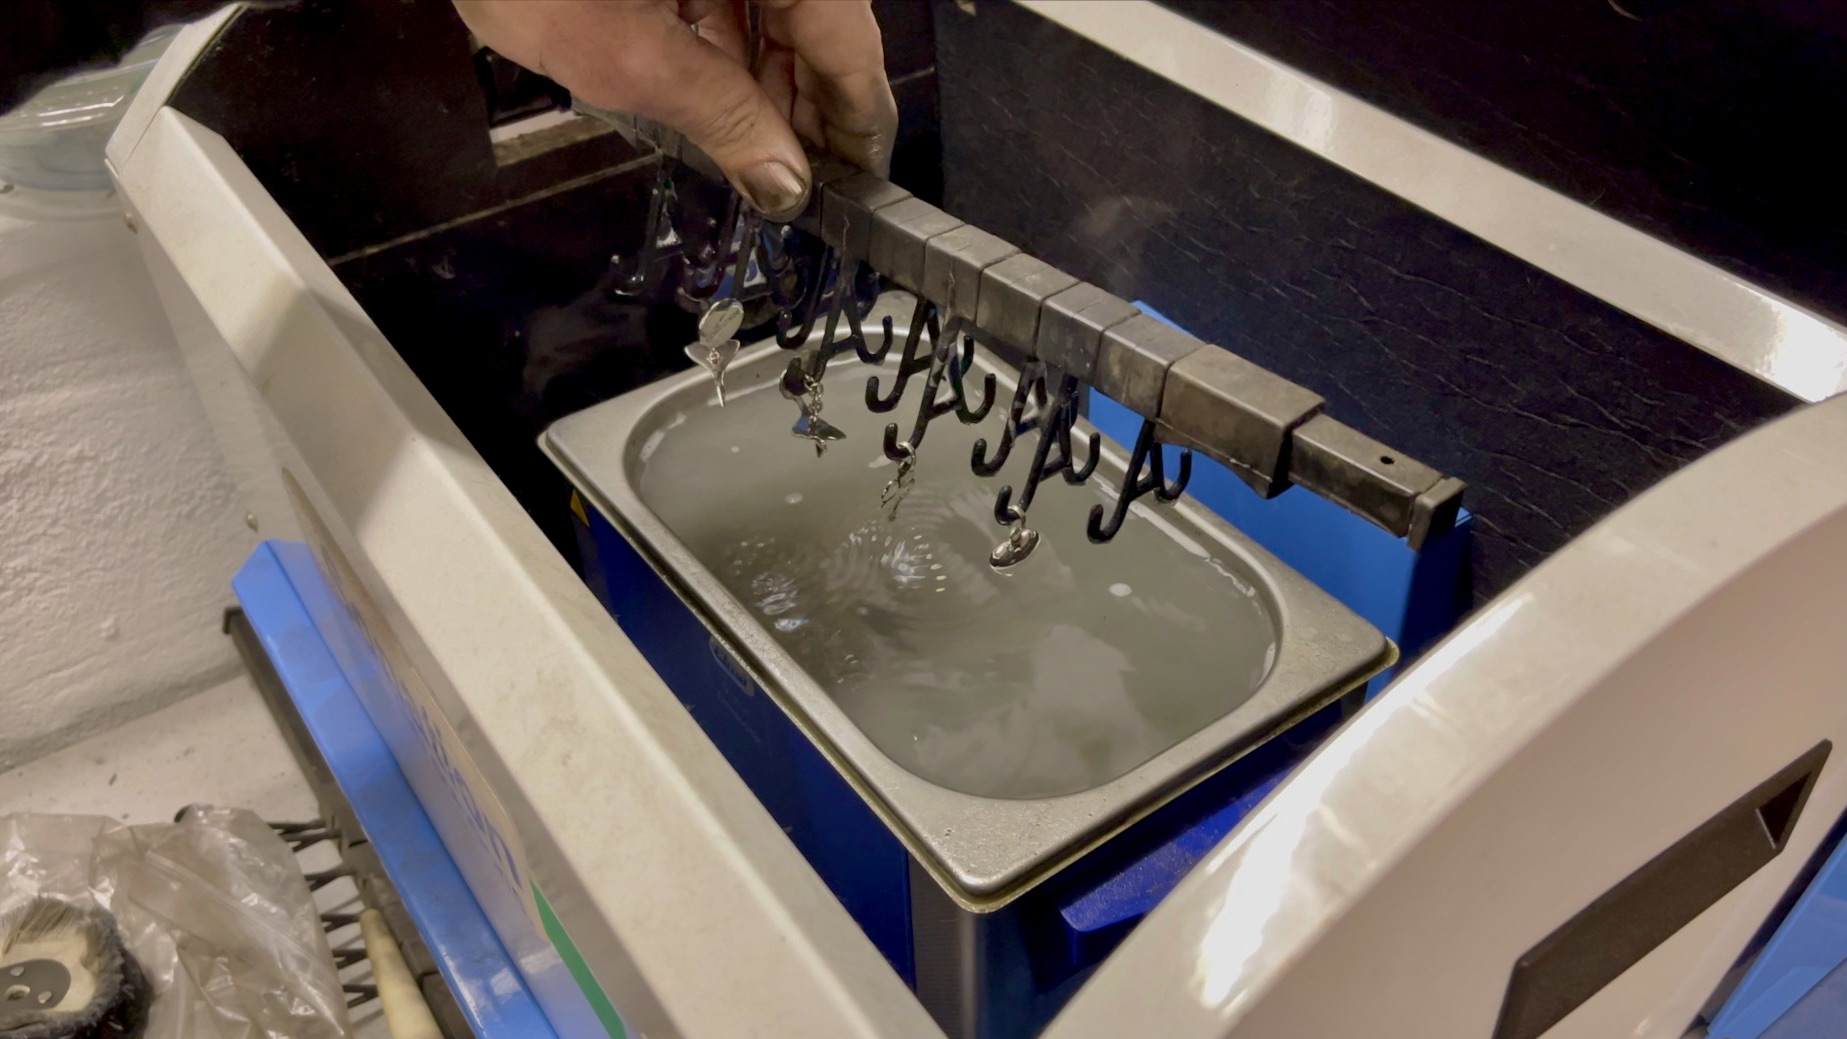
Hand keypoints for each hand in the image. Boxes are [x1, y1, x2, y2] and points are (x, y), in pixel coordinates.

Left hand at [453, 0, 896, 220]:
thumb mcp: (627, 57)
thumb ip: (720, 118)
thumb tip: (783, 179)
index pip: (852, 46)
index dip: (857, 125)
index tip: (856, 185)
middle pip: (821, 21)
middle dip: (806, 102)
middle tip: (791, 178)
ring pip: (776, 3)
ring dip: (764, 71)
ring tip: (742, 142)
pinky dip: (724, 30)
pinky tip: (702, 81)